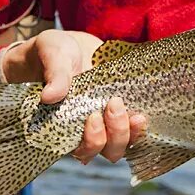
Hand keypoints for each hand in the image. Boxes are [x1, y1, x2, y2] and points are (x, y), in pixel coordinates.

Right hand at [1, 30, 147, 162]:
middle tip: (114, 104)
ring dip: (132, 133)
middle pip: (109, 150)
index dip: (91, 142)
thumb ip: (55, 76)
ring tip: (136, 116)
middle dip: (115, 134)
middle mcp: (90, 128)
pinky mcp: (126, 108)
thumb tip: (49, 96)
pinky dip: (142, 125)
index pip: (81, 150)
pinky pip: (137, 127)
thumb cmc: (57, 54)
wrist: (74, 44)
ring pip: (125, 142)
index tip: (93, 117)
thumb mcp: (54, 57)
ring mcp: (110, 120)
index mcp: (68, 124)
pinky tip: (144, 113)